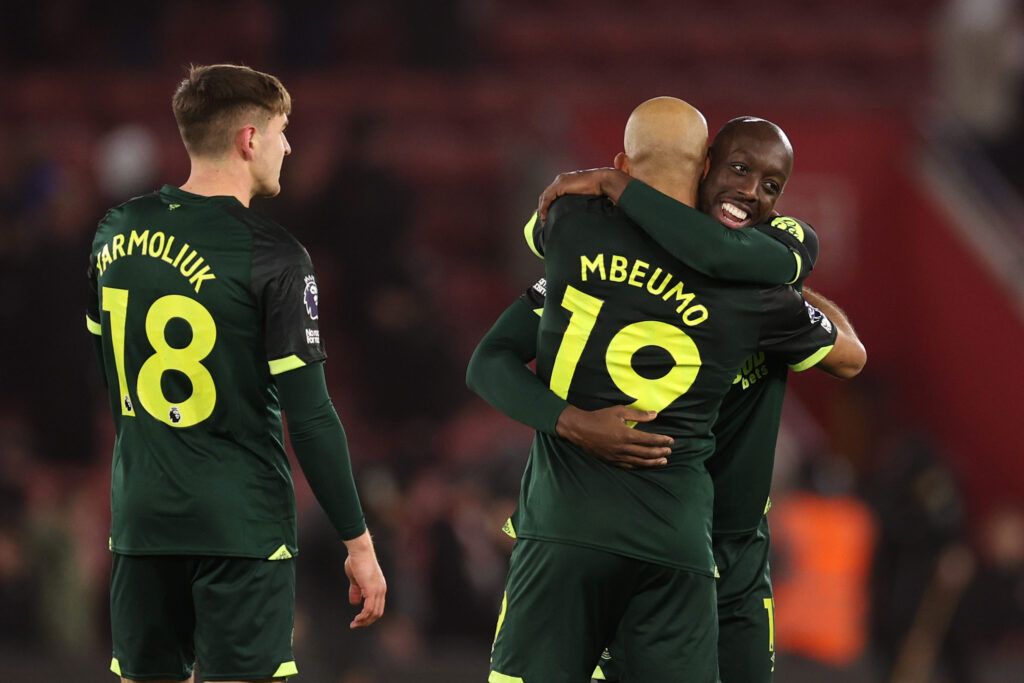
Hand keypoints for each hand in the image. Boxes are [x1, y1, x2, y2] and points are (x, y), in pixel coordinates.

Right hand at [343, 530, 386, 628]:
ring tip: (354, 624)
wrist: (359, 551)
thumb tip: (355, 603)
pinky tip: (357, 619)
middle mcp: (381, 590)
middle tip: (355, 625)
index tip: (357, 620)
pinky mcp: (371, 589)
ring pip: (374, 613)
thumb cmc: (356, 561)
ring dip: (364, 621)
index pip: (378, 607)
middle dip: (366, 622)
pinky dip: (363, 616)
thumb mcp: (356, 579)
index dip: (368, 616)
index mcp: (379, 588)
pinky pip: (369, 608)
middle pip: (377, 613)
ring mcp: (377, 590)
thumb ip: (356, 591)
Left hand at [537, 167, 630, 221]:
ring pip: (545, 196)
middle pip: (546, 194)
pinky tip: (544, 215)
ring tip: (544, 221)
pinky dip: (544, 207)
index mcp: (566, 181)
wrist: (603, 181)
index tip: (547, 216)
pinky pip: (548, 197)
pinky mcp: (561, 185)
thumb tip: (579, 213)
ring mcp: (560, 181)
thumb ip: (578, 201)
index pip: (552, 193)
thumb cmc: (599, 189)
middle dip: (542, 207)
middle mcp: (561, 179)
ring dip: (542, 209)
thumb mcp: (585, 196)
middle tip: (543, 220)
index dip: (547, 204)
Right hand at [555, 405, 672, 468]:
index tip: (671, 440)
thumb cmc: (599, 417)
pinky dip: (639, 466)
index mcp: (626, 434)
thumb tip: (655, 415)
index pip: (649, 439)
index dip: (662, 440)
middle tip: (669, 451)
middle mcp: (623, 447)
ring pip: (639, 462)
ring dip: (653, 462)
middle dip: (660, 452)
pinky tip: (645, 465)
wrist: (580, 429)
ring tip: (663, 461)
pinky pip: (628, 466)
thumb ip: (638, 415)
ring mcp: (617, 456)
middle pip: (647, 453)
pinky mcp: (611, 461)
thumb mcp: (619, 411)